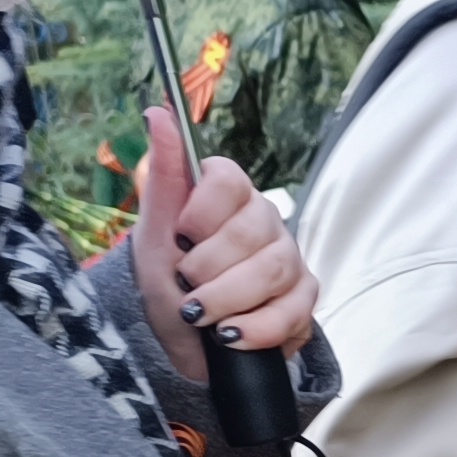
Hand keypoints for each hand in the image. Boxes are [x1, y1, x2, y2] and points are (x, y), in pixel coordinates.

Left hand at [133, 101, 314, 385]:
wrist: (179, 344)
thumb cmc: (166, 283)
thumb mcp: (153, 233)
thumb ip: (164, 174)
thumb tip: (157, 113)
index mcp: (228, 197)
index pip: (228, 179)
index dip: (202, 211)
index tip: (181, 236)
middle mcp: (264, 224)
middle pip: (252, 230)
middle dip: (208, 267)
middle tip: (184, 283)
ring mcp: (288, 263)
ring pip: (274, 270)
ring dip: (227, 299)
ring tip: (199, 315)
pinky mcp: (302, 303)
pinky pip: (293, 311)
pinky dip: (255, 329)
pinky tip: (230, 336)